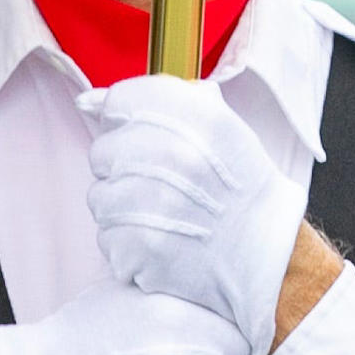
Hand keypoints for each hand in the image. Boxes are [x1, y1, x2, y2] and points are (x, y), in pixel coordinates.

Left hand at [88, 76, 305, 354]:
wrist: (268, 255)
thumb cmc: (239, 189)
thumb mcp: (217, 126)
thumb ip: (157, 100)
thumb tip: (87, 101)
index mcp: (197, 115)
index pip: (121, 101)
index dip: (127, 122)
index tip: (146, 140)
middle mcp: (174, 152)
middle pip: (102, 152)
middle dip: (122, 170)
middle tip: (159, 187)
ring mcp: (154, 202)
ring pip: (99, 198)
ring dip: (122, 211)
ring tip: (162, 218)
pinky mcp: (141, 246)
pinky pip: (107, 239)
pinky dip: (128, 247)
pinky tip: (162, 243)